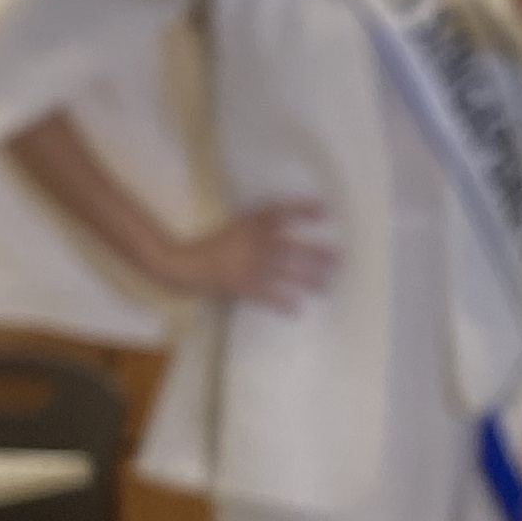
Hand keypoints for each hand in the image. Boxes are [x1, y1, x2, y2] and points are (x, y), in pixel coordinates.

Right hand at [167, 200, 336, 307]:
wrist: (182, 263)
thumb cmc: (210, 245)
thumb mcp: (236, 227)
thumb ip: (258, 226)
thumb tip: (284, 228)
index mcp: (249, 224)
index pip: (279, 213)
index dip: (302, 210)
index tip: (325, 212)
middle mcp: (252, 242)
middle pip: (290, 246)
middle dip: (315, 254)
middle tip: (339, 259)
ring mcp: (246, 264)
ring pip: (283, 271)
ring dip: (306, 278)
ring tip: (326, 285)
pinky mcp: (240, 284)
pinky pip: (265, 294)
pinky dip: (282, 302)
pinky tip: (297, 309)